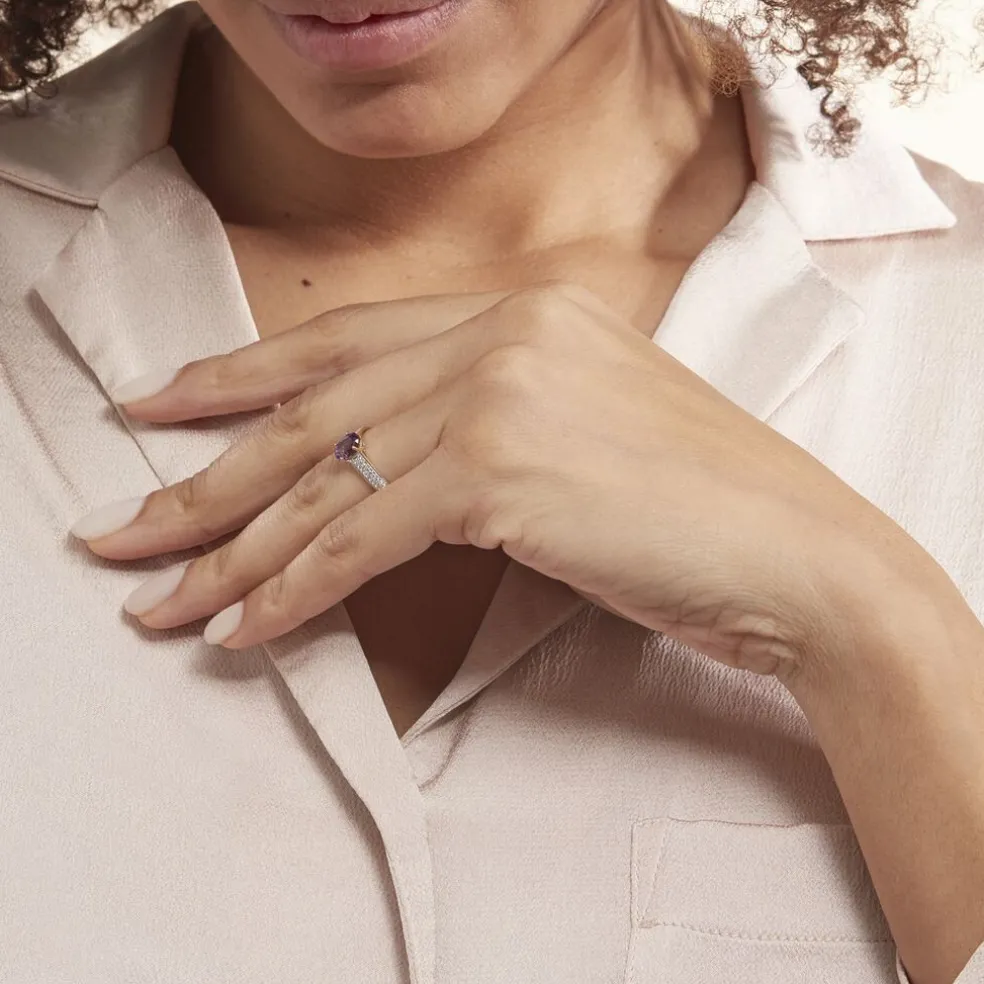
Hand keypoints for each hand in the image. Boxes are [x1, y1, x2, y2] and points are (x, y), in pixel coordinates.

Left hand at [72, 282, 920, 682]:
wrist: (794, 552)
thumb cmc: (695, 503)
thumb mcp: (580, 427)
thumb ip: (481, 420)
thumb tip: (379, 475)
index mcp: (518, 310)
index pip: (344, 340)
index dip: (241, 376)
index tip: (164, 408)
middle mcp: (499, 333)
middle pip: (311, 410)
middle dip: (202, 476)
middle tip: (122, 528)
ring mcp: (498, 394)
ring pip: (322, 482)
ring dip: (231, 553)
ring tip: (160, 599)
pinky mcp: (500, 472)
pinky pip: (361, 538)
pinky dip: (294, 591)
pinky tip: (244, 630)